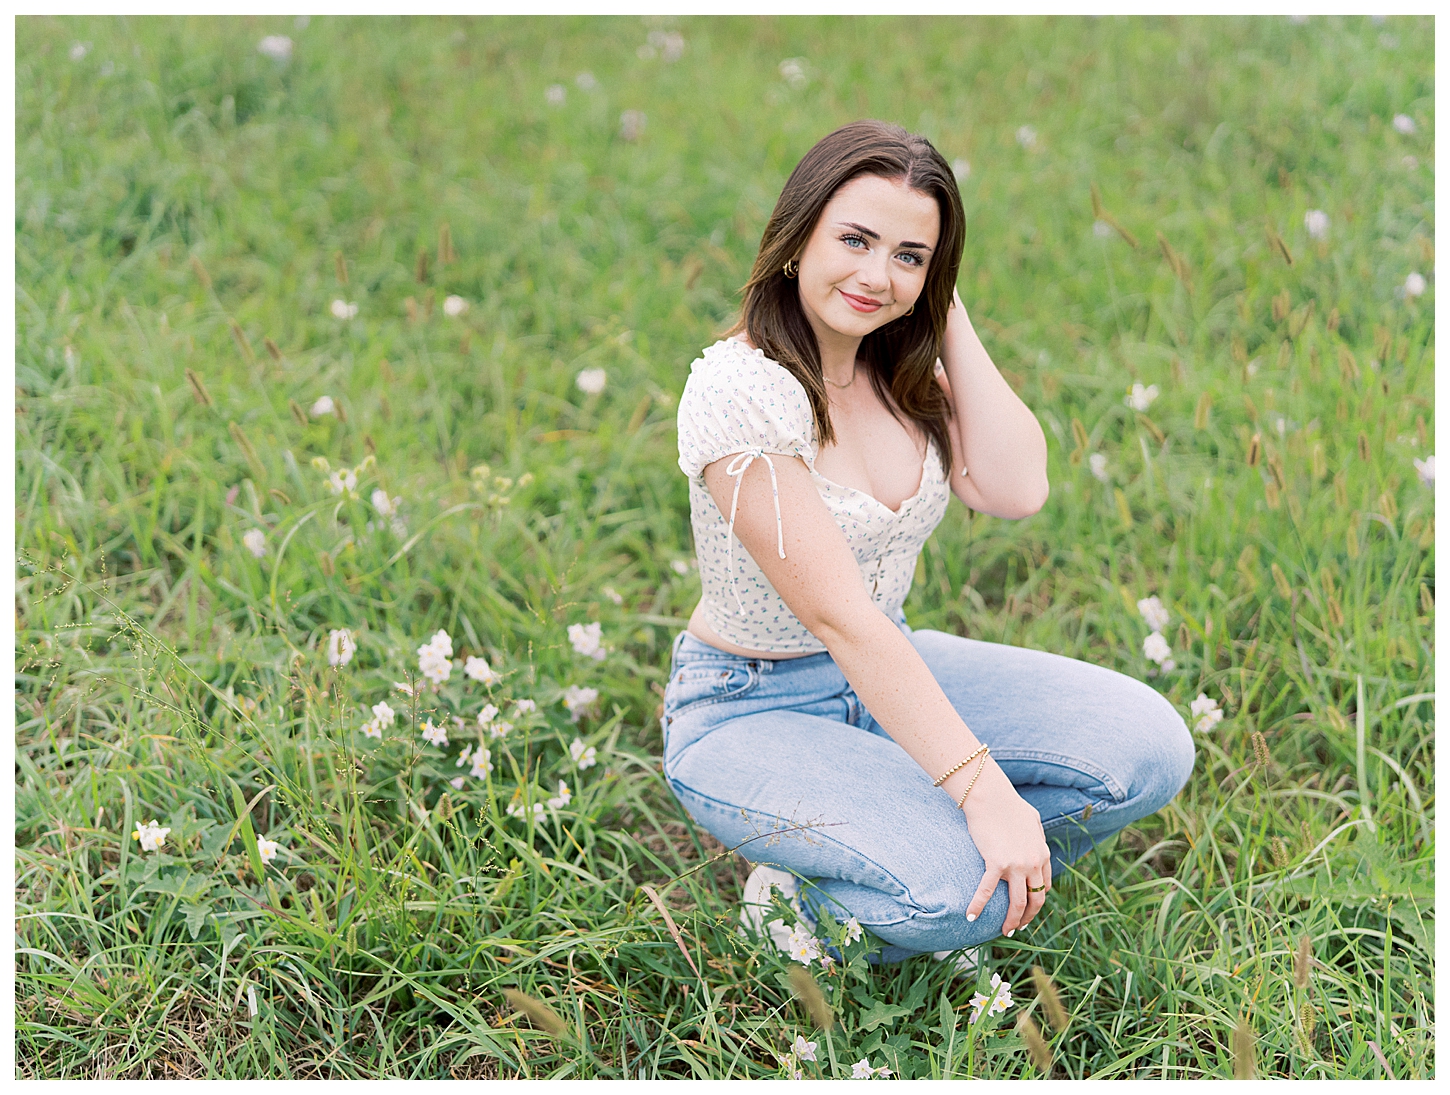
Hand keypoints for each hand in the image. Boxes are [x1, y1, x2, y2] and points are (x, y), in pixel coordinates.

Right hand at [959, 766, 1051, 934]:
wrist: (990, 796)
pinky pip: (987, 891)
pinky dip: (978, 906)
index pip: (1045, 885)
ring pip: (1017, 902)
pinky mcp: (996, 863)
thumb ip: (1035, 834)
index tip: (1027, 908)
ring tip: (1004, 931)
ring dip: (1012, 921)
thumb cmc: (1007, 804)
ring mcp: (1016, 865)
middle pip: (1035, 899)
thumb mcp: (1031, 819)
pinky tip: (971, 916)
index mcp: (1042, 853)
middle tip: (1017, 927)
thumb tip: (1034, 839)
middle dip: (1028, 916)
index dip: (1037, 900)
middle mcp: (1033, 862)